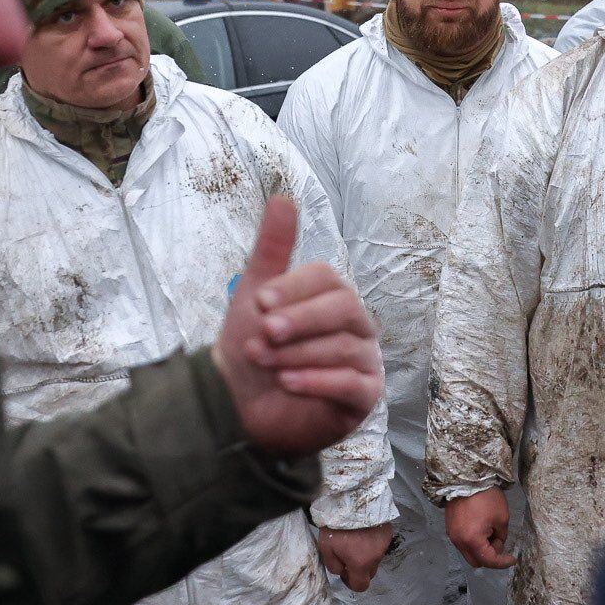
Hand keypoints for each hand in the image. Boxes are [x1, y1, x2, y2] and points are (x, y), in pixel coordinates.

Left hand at [213, 195, 383, 455]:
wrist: (240, 407)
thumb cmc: (254, 348)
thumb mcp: (255, 297)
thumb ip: (272, 250)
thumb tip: (282, 198)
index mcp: (332, 297)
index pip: (327, 279)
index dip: (295, 288)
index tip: (260, 302)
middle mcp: (355, 326)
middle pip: (343, 307)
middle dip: (300, 321)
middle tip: (265, 332)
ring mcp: (364, 361)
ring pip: (343, 347)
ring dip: (298, 354)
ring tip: (264, 361)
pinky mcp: (363, 398)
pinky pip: (352, 384)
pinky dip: (317, 381)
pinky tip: (287, 383)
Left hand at [317, 523, 393, 591]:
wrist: (351, 501)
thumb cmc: (336, 525)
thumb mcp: (326, 548)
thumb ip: (333, 566)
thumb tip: (341, 571)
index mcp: (360, 564)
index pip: (361, 586)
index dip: (351, 583)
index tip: (344, 572)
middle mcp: (376, 557)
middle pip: (369, 572)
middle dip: (359, 568)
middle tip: (348, 554)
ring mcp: (384, 545)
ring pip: (375, 558)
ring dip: (367, 554)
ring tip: (356, 540)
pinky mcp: (388, 533)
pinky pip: (380, 545)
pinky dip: (373, 542)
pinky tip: (364, 531)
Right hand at [445, 488, 515, 568]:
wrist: (466, 477)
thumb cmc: (486, 497)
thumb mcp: (502, 518)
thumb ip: (501, 537)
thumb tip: (497, 543)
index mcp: (472, 540)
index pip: (489, 561)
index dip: (503, 562)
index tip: (512, 559)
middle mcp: (459, 541)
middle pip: (476, 562)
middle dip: (490, 557)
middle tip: (498, 541)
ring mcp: (452, 534)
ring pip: (468, 553)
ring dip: (480, 549)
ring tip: (489, 531)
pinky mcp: (449, 527)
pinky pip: (462, 542)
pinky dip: (472, 541)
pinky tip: (480, 527)